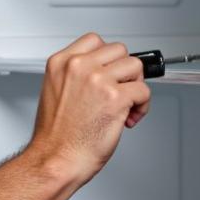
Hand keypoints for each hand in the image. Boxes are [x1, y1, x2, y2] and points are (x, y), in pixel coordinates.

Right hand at [30, 34, 150, 187]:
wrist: (55, 159)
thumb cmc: (56, 136)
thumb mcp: (55, 92)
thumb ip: (76, 76)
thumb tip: (103, 72)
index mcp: (61, 63)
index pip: (94, 40)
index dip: (108, 58)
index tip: (111, 71)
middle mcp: (79, 67)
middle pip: (118, 50)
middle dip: (124, 71)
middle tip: (121, 90)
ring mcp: (98, 80)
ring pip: (135, 66)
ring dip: (135, 86)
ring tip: (127, 105)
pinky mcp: (116, 97)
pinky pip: (143, 91)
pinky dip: (142, 106)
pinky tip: (129, 118)